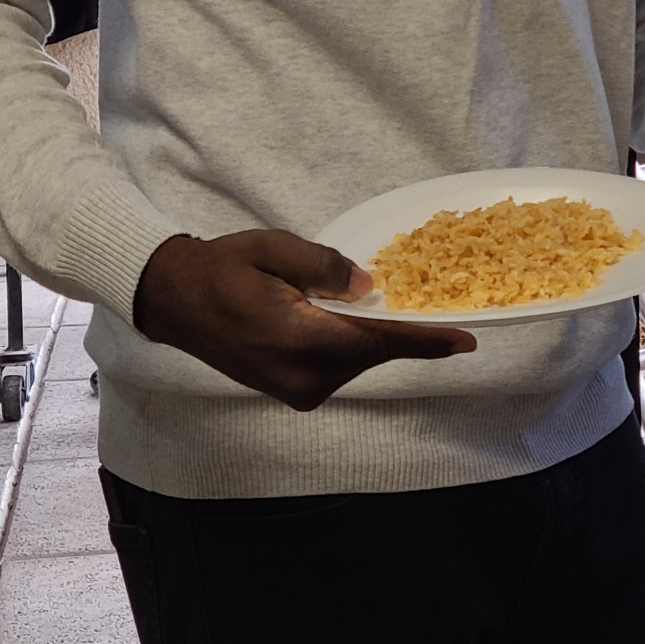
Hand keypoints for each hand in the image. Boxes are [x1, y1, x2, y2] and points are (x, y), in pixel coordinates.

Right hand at [132, 229, 475, 410]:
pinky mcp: (295, 393)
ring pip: (358, 360)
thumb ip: (325, 267)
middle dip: (402, 329)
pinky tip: (350, 321)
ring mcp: (299, 391)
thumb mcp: (273, 249)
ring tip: (370, 302)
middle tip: (433, 303)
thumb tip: (371, 288)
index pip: (377, 341)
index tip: (467, 340)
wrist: (177, 303)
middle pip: (373, 351)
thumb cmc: (224, 268)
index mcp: (300, 340)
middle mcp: (304, 377)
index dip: (425, 340)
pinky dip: (353, 344)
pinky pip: (340, 366)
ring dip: (372, 334)